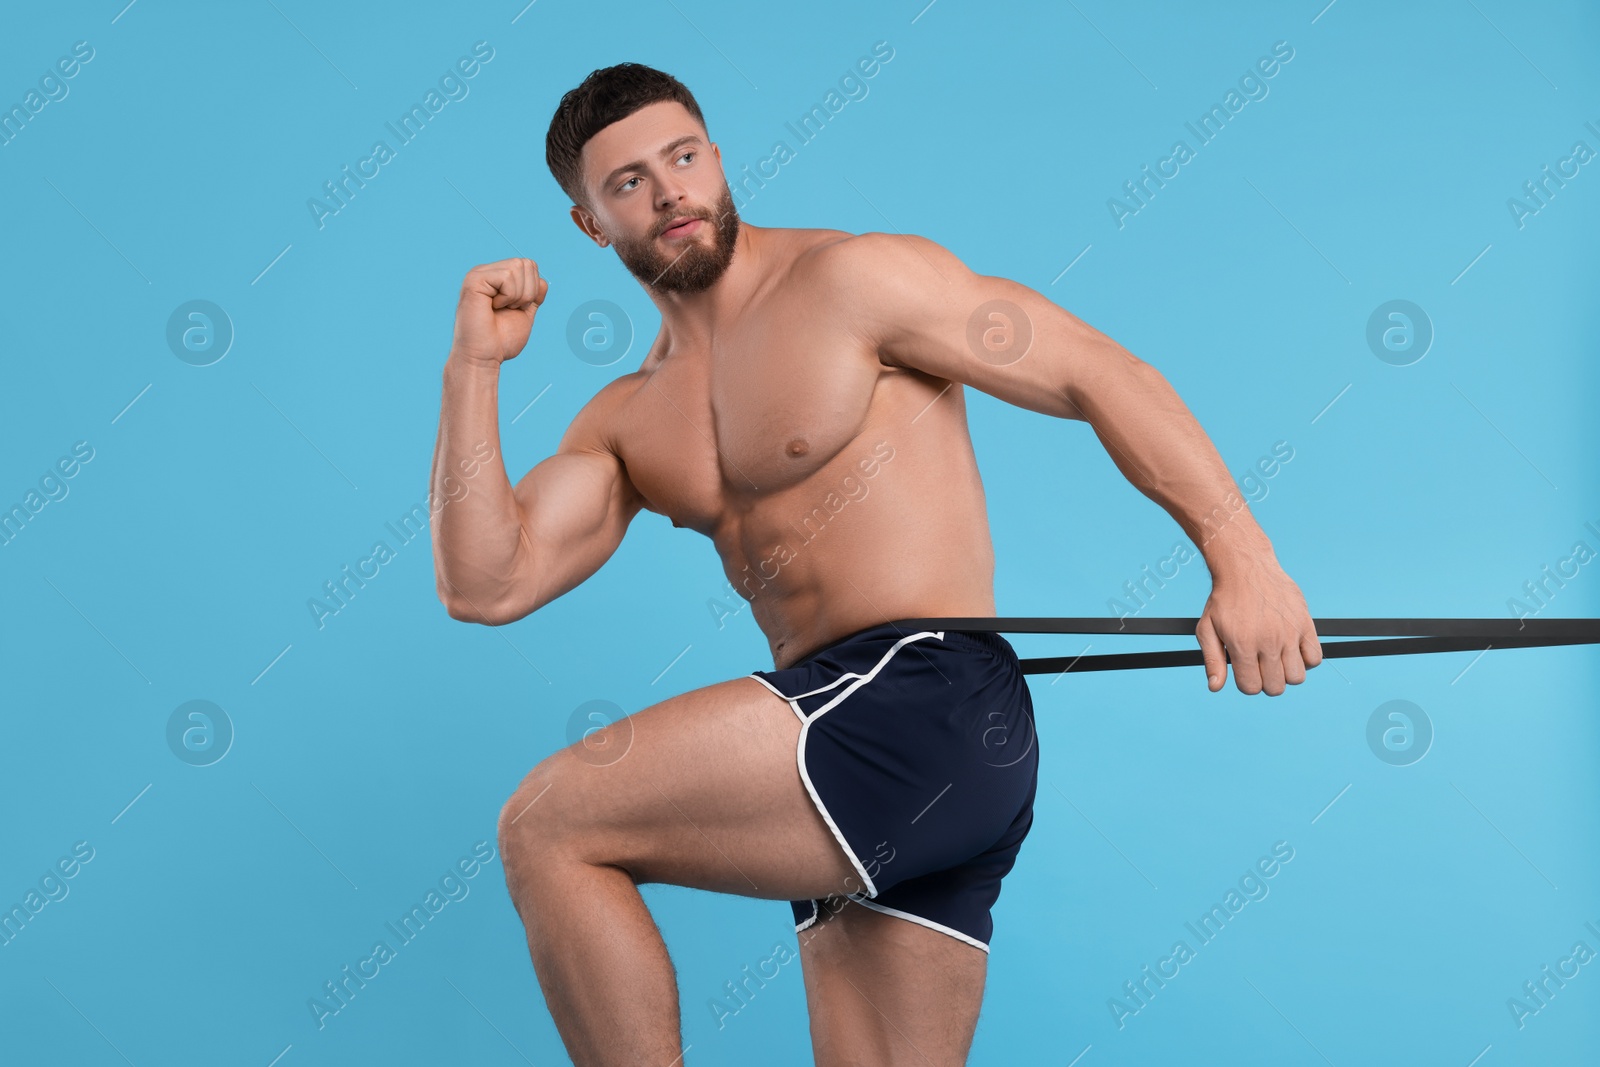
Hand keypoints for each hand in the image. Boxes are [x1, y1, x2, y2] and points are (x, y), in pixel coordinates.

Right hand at [450, 257, 548, 367]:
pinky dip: (508, 296)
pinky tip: (493, 307)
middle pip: (527, 263)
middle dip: (528, 292)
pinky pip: (507, 276)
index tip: (517, 308)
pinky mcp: (474, 280)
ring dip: (518, 295)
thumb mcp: (524, 313)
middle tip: (510, 309)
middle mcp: (487, 272)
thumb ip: (533, 296)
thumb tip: (542, 281)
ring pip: (518, 267)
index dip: (533, 290)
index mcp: (497, 278)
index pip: (530, 266)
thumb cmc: (500, 341)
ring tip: (501, 309)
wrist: (484, 357)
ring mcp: (479, 274)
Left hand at [1195, 559, 1321, 694]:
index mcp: (1242, 644)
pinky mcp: (1305, 624)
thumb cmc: (1224, 600)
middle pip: (1275, 687)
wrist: (1245, 568)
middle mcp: (1268, 641)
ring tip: (1276, 658)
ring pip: (1296, 677)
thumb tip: (1215, 687)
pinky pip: (1315, 658)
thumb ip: (1212, 660)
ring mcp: (1289, 633)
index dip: (1246, 683)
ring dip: (1286, 674)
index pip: (1251, 687)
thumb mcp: (1207, 629)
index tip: (1244, 670)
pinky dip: (1306, 660)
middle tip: (1259, 665)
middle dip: (1265, 681)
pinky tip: (1292, 650)